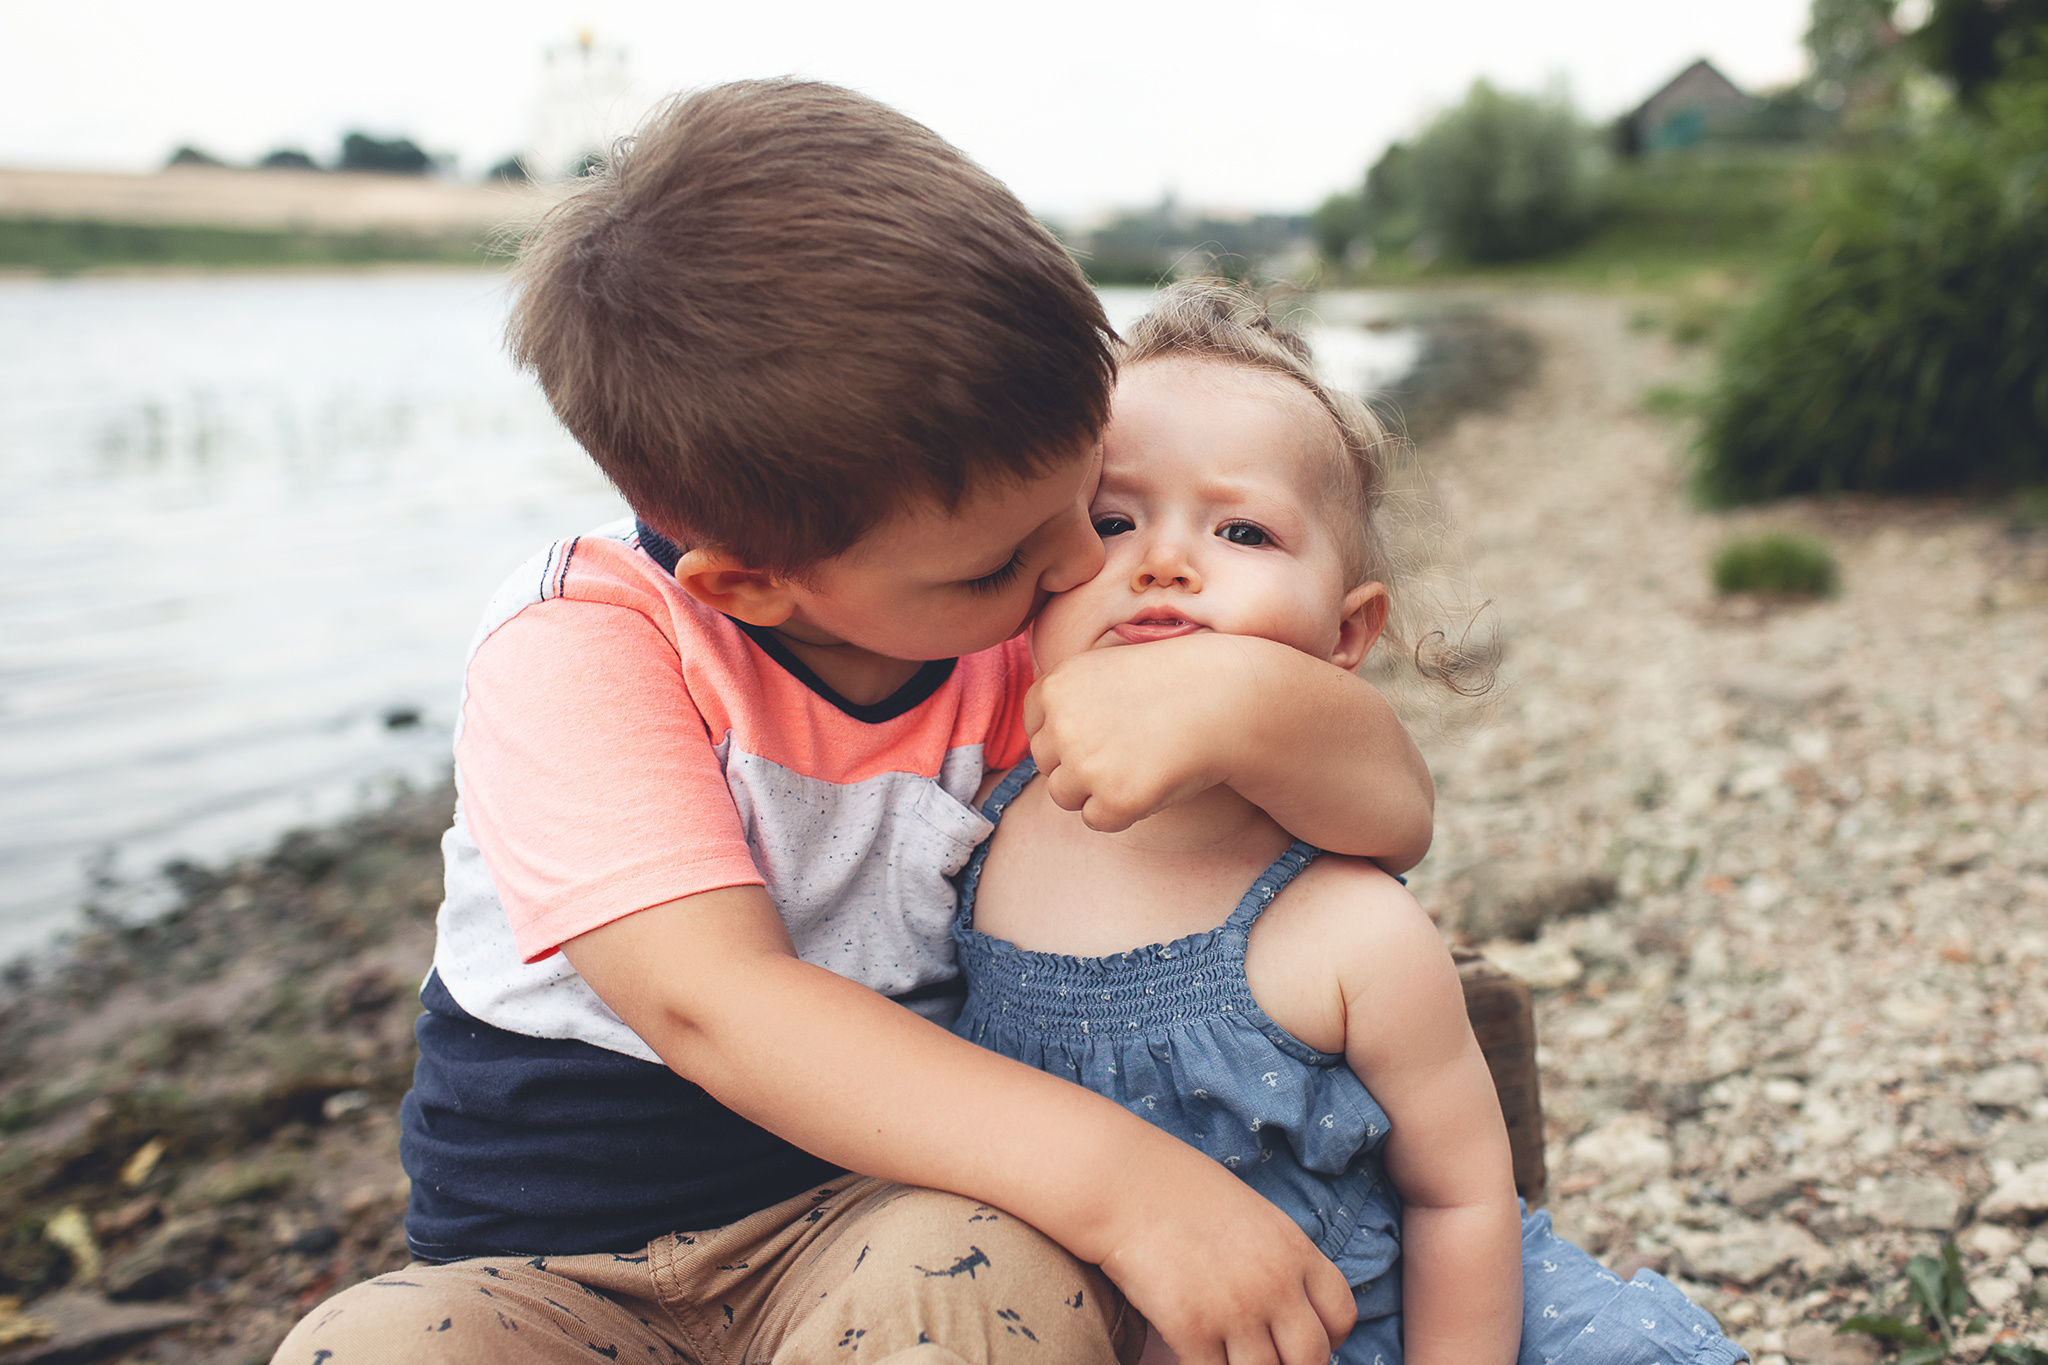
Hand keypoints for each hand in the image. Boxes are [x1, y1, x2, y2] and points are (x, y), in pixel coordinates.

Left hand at [1024, 634, 1254, 830]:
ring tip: (1138, 764)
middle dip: (1079, 764)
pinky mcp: (1115, 798)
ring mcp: (1086, 764)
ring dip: (1095, 790)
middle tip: (1128, 748)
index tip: (1106, 728)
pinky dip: (1121, 811)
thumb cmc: (1172, 683)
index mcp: (1055, 687)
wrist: (1226, 700)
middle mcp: (1062, 724)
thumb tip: (1042, 742)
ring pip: (1065, 796)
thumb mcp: (1106, 668)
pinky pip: (1097, 820)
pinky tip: (1152, 783)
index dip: (1069, 735)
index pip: (1036, 729)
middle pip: (1047, 764)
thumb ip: (1068, 699)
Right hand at [1095, 1148, 1354, 1364]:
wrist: (1121, 1182)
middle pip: (1312, 1358)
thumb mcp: (1251, 1215)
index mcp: (1293, 1249)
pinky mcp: (1191, 1330)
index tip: (1299, 1341)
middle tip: (1264, 1358)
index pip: (1341, 1315)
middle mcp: (1274, 1283)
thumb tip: (1281, 1306)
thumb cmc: (1178, 1190)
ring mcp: (1235, 1309)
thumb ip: (1276, 1260)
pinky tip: (1193, 1355)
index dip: (1328, 1338)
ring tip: (1227, 1356)